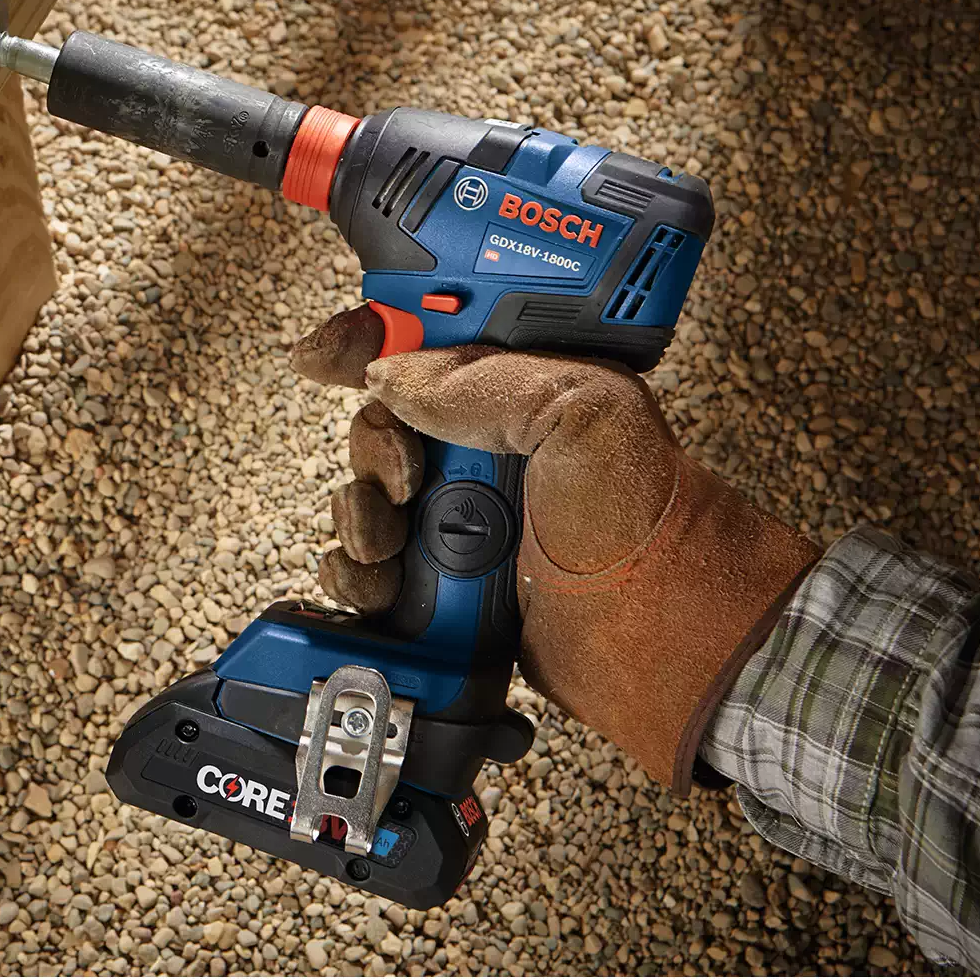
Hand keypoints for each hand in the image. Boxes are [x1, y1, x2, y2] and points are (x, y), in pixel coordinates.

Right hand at [292, 305, 819, 791]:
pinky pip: (363, 569)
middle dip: (371, 447)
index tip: (324, 354)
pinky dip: (355, 576)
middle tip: (406, 476)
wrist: (656, 639)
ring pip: (362, 498)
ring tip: (394, 540)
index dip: (367, 339)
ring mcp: (458, 519)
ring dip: (360, 517)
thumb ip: (480, 379)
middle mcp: (484, 450)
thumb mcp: (583, 412)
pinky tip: (382, 582)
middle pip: (378, 425)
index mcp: (520, 391)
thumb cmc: (645, 523)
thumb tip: (390, 375)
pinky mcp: (437, 585)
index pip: (424, 344)